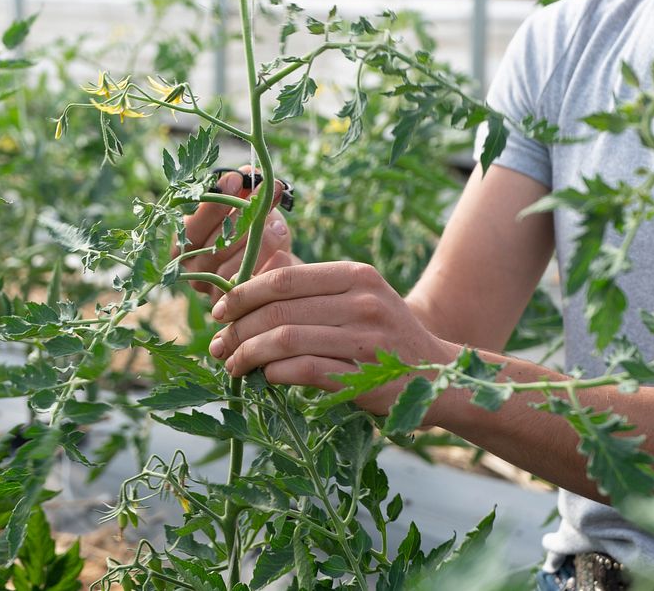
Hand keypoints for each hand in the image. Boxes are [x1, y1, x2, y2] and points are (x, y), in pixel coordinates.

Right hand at [179, 167, 300, 300]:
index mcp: (184, 247)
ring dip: (260, 242)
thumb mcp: (248, 208)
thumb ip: (244, 190)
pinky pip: (254, 289)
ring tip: (279, 225)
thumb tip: (250, 173)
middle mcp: (194, 273)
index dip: (214, 203)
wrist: (278, 270)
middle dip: (244, 216)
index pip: (191, 227)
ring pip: (234, 269)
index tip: (237, 179)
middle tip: (268, 193)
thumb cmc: (256, 232)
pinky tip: (284, 252)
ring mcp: (215, 297)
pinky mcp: (239, 315)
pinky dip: (270, 268)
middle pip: (215, 247)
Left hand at [207, 261, 454, 415]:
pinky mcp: (363, 377)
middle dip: (237, 329)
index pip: (284, 278)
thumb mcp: (358, 296)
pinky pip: (301, 371)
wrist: (436, 376)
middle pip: (278, 311)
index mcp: (355, 275)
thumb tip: (246, 286)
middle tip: (217, 344)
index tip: (220, 310)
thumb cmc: (383, 333)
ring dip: (247, 354)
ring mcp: (364, 340)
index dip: (243, 294)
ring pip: (283, 341)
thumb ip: (312, 288)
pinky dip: (273, 374)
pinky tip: (263, 377)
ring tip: (232, 364)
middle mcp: (362, 302)